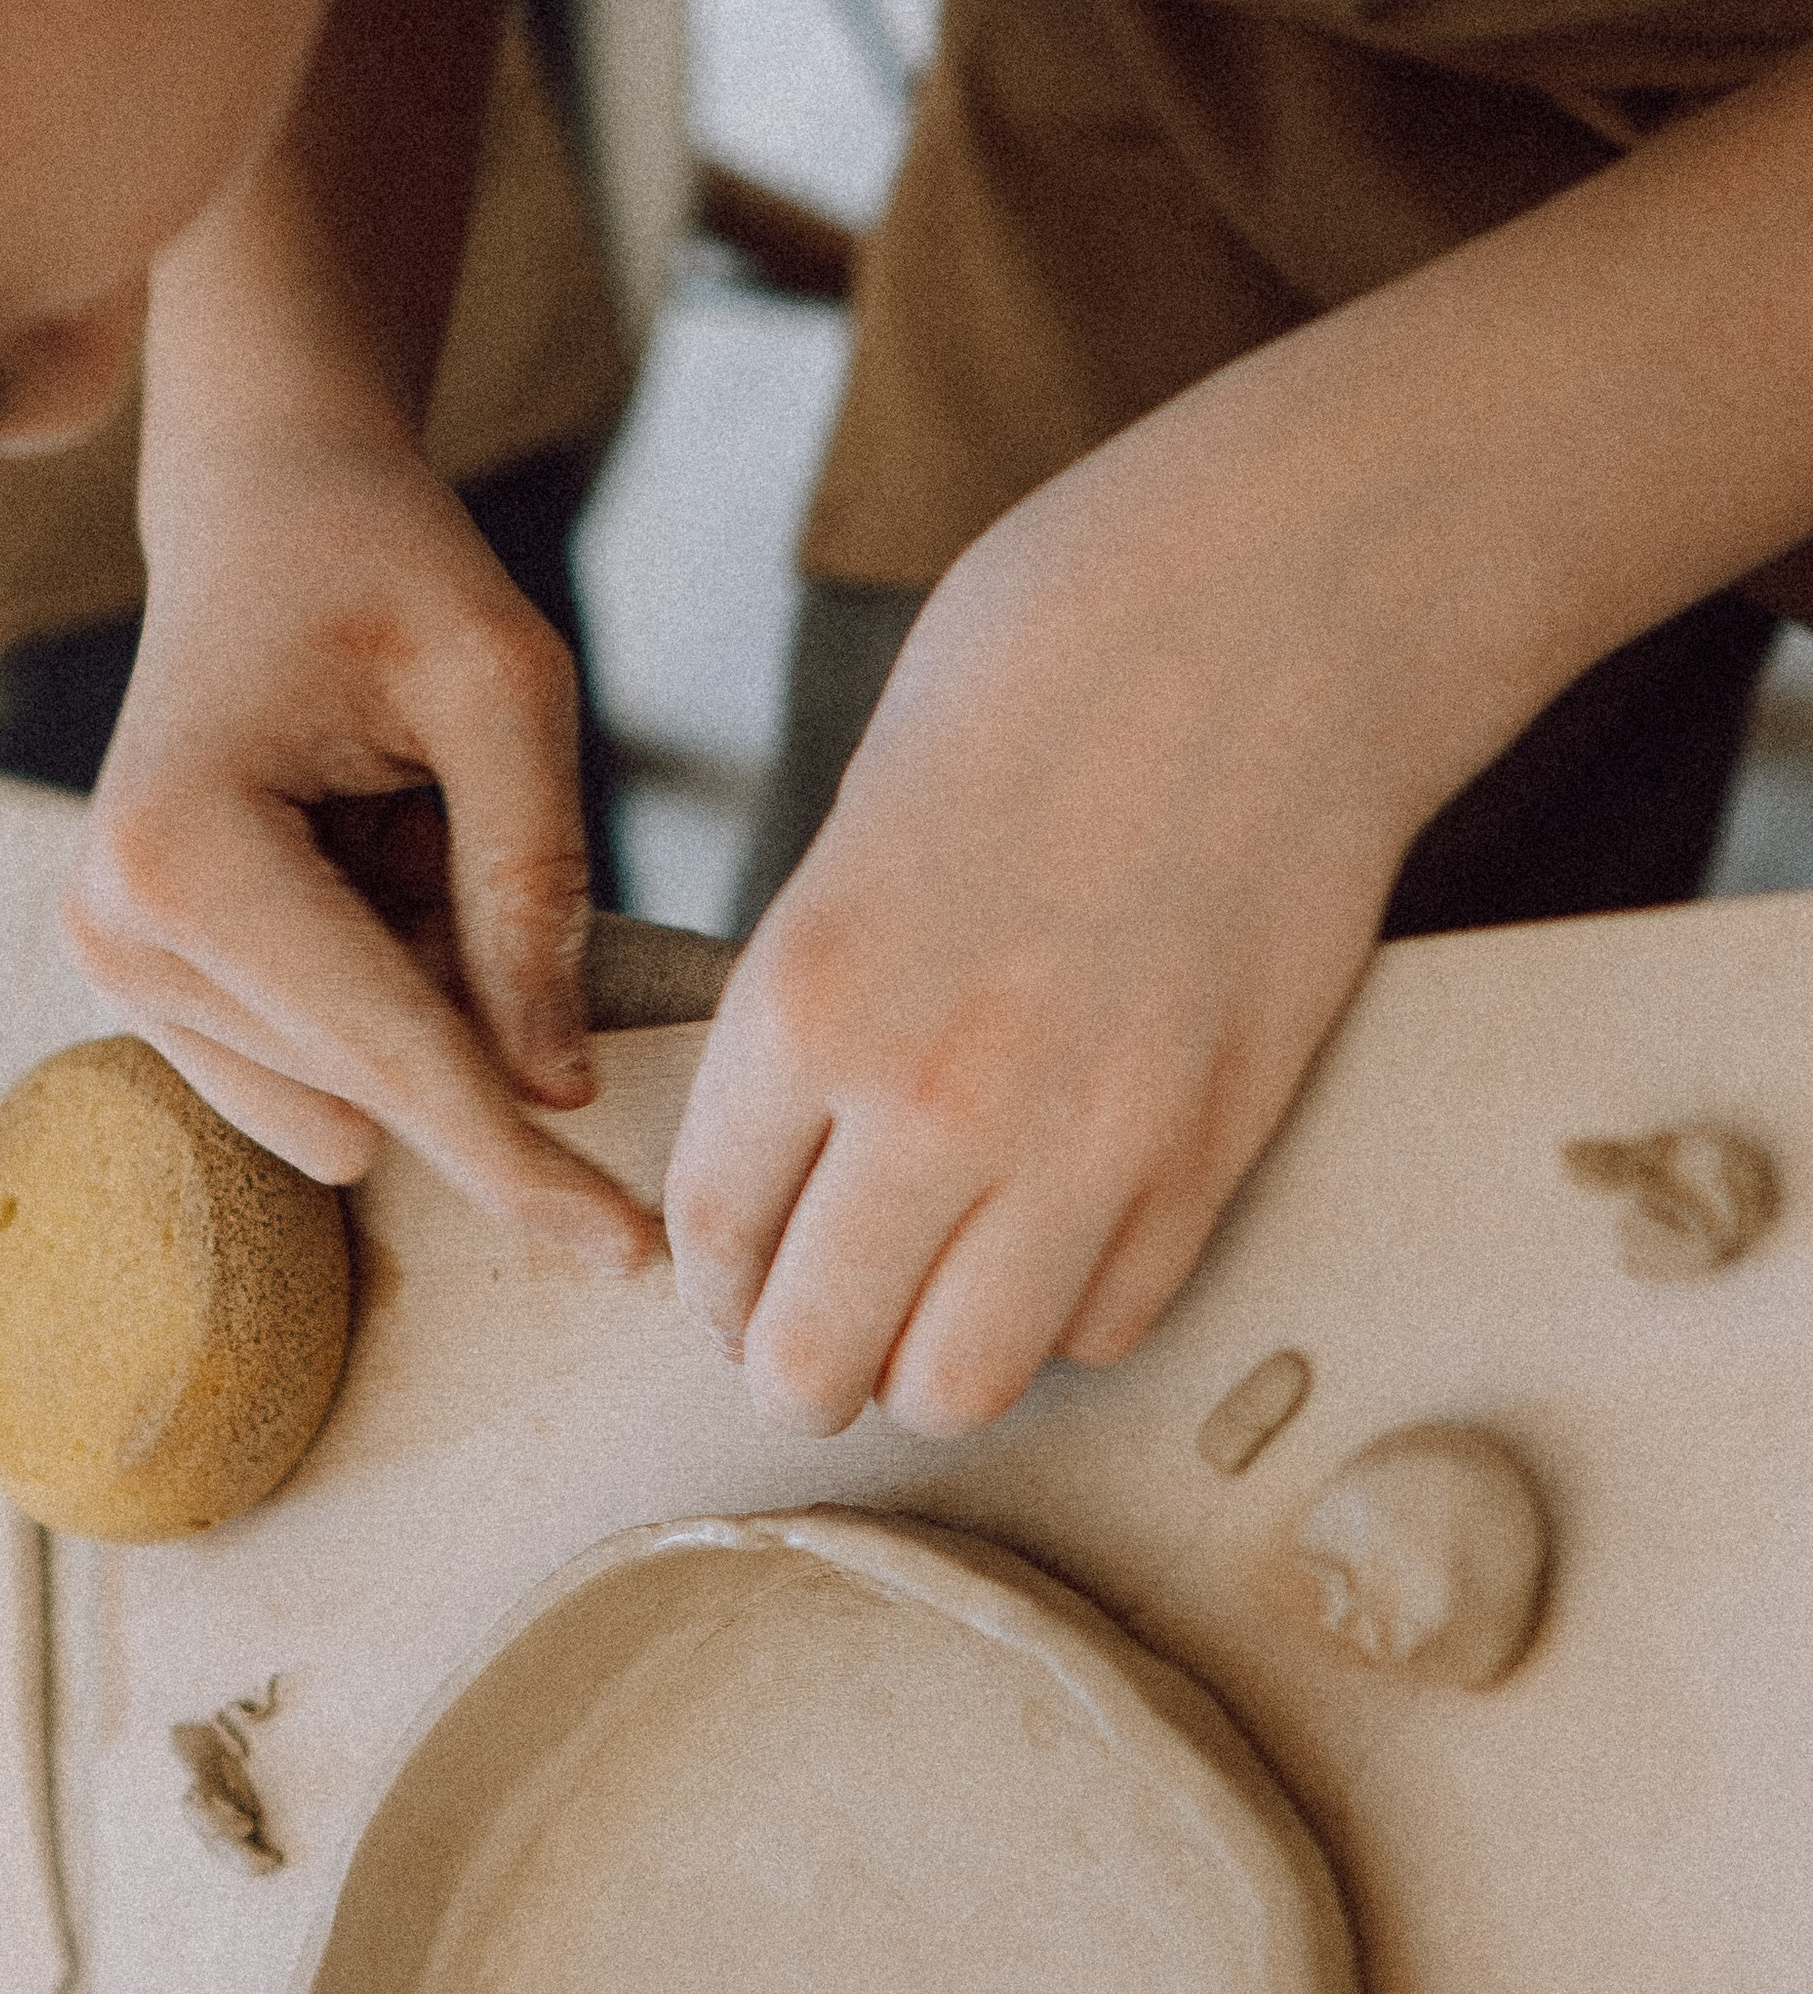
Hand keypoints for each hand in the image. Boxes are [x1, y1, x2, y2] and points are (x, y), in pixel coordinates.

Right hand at [64, 424, 652, 1271]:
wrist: (264, 511)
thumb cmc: (388, 571)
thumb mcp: (505, 687)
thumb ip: (530, 886)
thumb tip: (553, 1092)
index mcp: (181, 850)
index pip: (387, 1053)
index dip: (519, 1162)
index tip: (632, 1257)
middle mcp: (114, 927)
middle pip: (367, 1084)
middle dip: (476, 1028)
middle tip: (480, 834)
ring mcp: (112, 964)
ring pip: (343, 1095)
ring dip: (421, 1003)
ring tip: (399, 828)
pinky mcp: (140, 982)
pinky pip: (313, 1068)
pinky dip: (379, 998)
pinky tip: (368, 868)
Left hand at [665, 468, 1418, 1431]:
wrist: (1279, 611)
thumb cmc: (1052, 671)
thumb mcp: (858, 827)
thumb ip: (814, 1005)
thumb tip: (786, 1146)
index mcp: (810, 996)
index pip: (713, 1231)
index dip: (712, 1283)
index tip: (730, 1287)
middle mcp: (934, 1098)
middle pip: (817, 1356)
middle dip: (796, 1370)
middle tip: (809, 1346)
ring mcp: (1088, 1140)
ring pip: (963, 1382)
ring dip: (929, 1366)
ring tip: (931, 1310)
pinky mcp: (1217, 1151)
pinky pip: (1110, 1323)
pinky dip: (1070, 1311)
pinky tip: (1059, 1236)